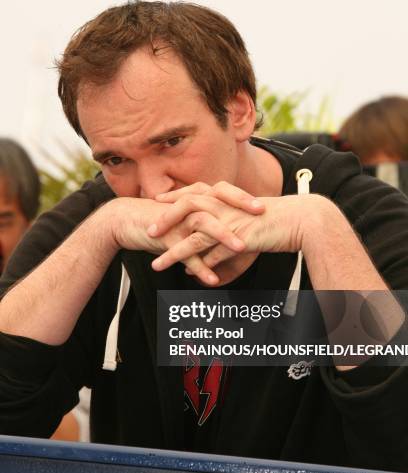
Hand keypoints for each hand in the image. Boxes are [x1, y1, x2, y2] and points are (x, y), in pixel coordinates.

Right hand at [100, 196, 247, 285]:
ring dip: (223, 237)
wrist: (126, 222)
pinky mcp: (165, 237)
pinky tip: (212, 280)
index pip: (224, 192)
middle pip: (217, 202)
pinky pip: (184, 252)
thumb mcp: (187, 217)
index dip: (243, 197)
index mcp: (196, 199)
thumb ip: (208, 219)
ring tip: (241, 249)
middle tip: (260, 216)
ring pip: (203, 225)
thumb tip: (231, 227)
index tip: (265, 205)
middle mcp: (188, 206)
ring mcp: (177, 221)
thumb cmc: (161, 220)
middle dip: (239, 208)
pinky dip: (199, 266)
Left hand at [149, 188, 318, 271]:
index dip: (175, 197)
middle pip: (186, 209)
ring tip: (156, 265)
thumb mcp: (249, 218)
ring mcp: (231, 223)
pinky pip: (214, 255)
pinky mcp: (240, 239)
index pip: (195, 193)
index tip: (158, 201)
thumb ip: (230, 227)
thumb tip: (216, 241)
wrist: (303, 220)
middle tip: (148, 231)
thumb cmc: (278, 218)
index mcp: (227, 197)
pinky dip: (201, 266)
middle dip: (165, 220)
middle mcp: (226, 207)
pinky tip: (190, 276)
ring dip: (173, 252)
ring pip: (194, 237)